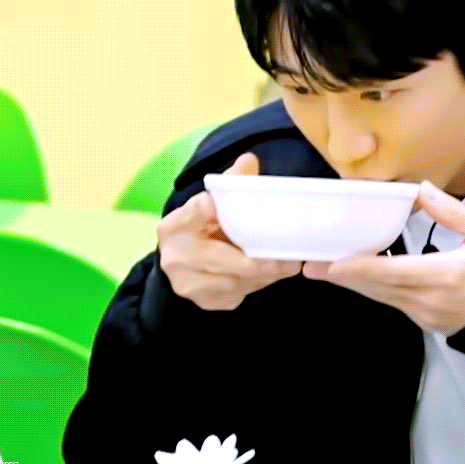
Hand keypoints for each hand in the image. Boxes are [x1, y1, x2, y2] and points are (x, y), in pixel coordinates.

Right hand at [157, 152, 301, 309]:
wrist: (187, 260)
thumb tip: (249, 160)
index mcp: (174, 225)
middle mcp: (175, 257)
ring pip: (234, 281)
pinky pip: (239, 295)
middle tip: (285, 257)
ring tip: (289, 263)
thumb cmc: (205, 224)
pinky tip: (276, 273)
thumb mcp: (214, 200)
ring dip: (265, 274)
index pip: (191, 213)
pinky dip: (261, 284)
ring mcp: (189, 284)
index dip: (204, 209)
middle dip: (255, 260)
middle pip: (221, 258)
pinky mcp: (206, 302)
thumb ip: (231, 181)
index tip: (216, 204)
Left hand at [302, 180, 464, 334]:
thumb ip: (454, 213)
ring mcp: (425, 313)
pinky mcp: (425, 320)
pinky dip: (373, 289)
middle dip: (342, 276)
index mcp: (445, 275)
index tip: (333, 264)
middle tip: (310, 266)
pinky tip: (359, 276)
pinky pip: (393, 302)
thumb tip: (422, 190)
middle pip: (377, 288)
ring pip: (381, 297)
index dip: (360, 268)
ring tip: (325, 270)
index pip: (393, 272)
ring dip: (353, 283)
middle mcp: (428, 299)